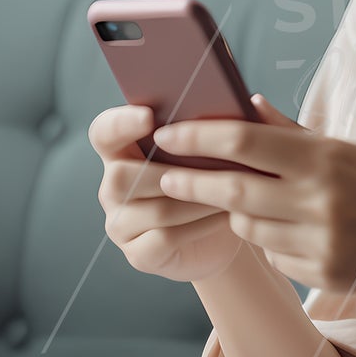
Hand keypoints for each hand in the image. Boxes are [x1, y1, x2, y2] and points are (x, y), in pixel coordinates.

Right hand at [88, 103, 245, 282]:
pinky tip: (225, 216)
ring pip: (153, 209)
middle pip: (122, 176)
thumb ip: (216, 124)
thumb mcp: (213, 149)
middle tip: (213, 164)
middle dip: (170, 171)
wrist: (222, 232)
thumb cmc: (215, 179)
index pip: (104, 132)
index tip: (148, 116)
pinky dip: (200, 225)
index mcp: (122, 151)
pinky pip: (164, 238)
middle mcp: (113, 187)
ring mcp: (121, 224)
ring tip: (232, 189)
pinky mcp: (138, 254)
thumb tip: (251, 101)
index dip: (120, 123)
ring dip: (197, 198)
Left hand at [153, 94, 355, 294]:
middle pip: (232, 190)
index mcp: (325, 157)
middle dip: (191, 181)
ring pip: (249, 228)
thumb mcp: (351, 149)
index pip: (243, 143)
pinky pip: (275, 257)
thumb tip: (249, 106)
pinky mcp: (325, 275)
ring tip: (247, 200)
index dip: (197, 138)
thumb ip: (295, 134)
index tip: (167, 134)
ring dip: (238, 213)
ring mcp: (322, 242)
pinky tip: (293, 230)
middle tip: (161, 172)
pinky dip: (271, 242)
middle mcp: (320, 200)